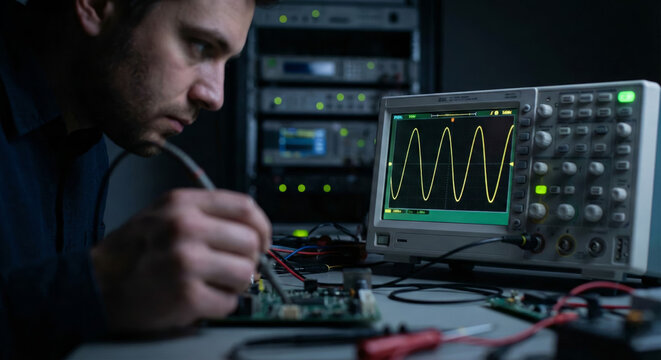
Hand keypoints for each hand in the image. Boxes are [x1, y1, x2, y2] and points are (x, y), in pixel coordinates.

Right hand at [91, 188, 270, 332]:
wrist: (96, 287)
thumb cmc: (132, 253)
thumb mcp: (163, 215)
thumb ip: (206, 214)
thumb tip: (253, 230)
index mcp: (182, 203)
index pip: (245, 207)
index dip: (262, 227)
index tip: (263, 241)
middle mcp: (184, 227)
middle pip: (251, 242)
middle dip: (247, 260)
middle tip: (229, 268)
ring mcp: (186, 260)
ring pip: (246, 273)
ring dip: (235, 285)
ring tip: (211, 284)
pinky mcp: (186, 294)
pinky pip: (229, 302)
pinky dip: (218, 306)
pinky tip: (197, 299)